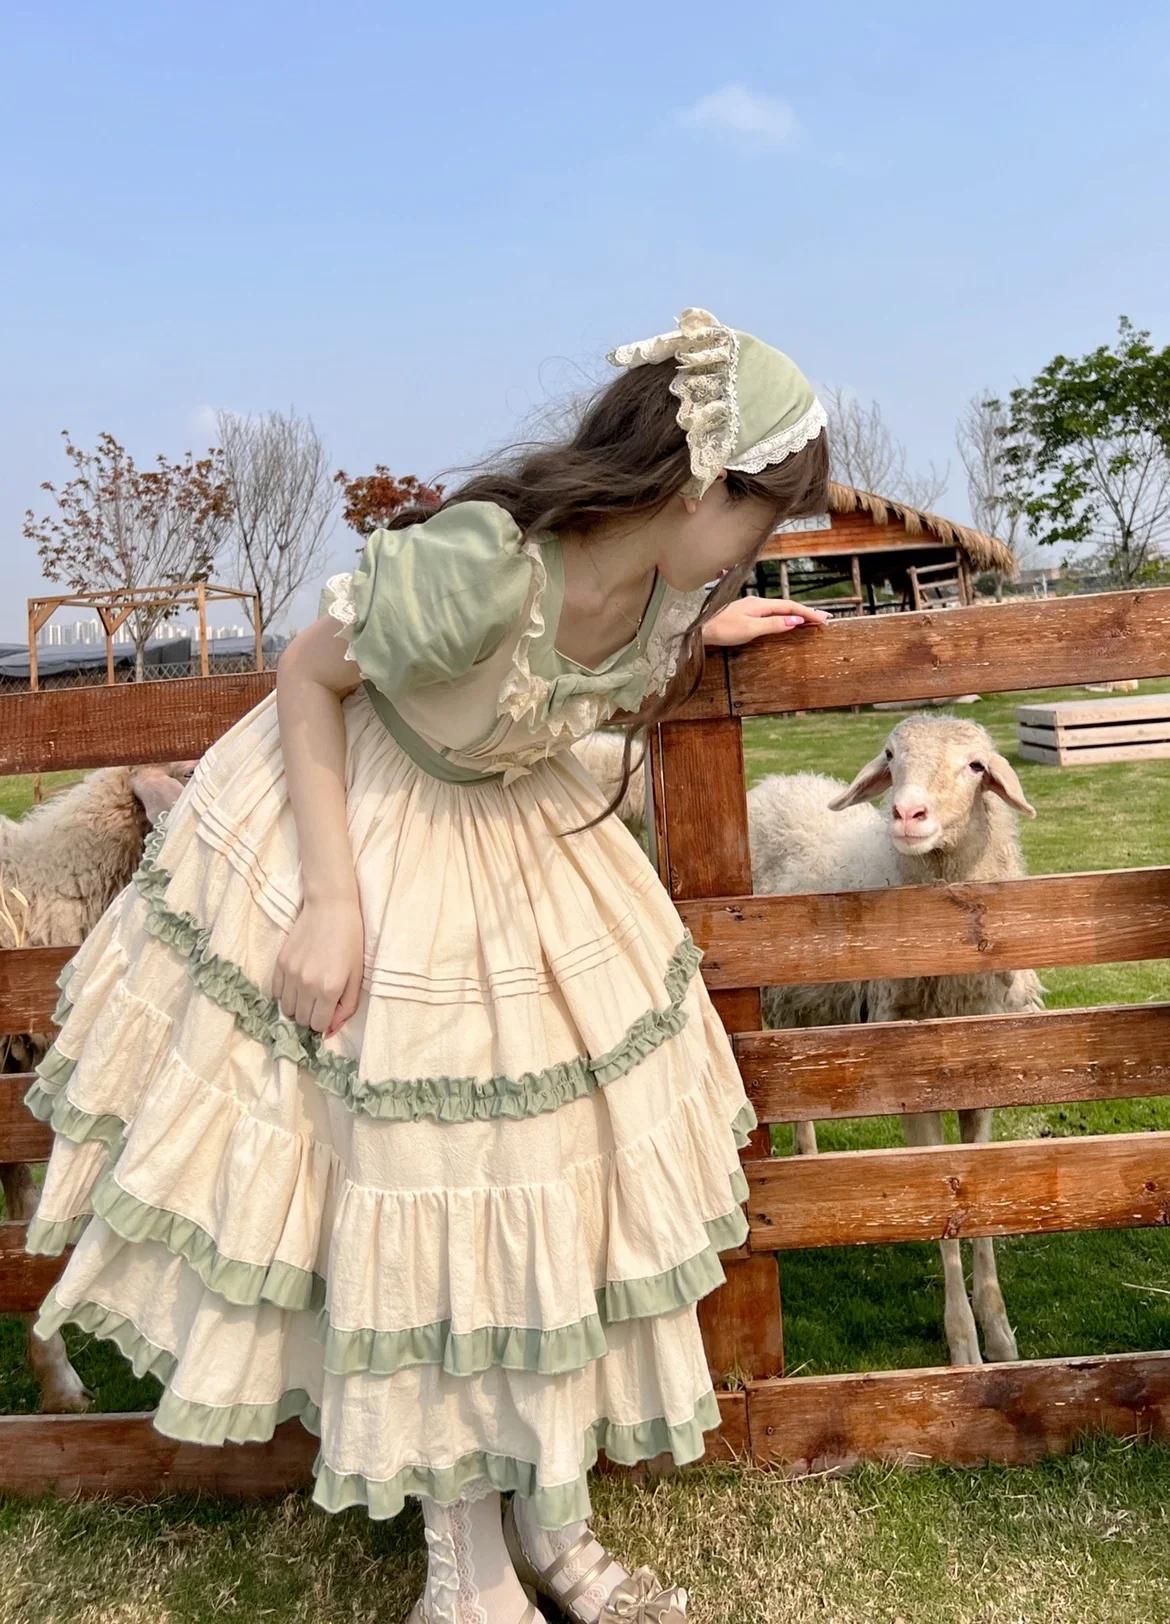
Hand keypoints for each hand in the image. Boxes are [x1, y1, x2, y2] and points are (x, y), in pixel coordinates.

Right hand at [271, 896, 364, 1038]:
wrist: (330, 908)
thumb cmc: (350, 940)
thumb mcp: (358, 975)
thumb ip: (347, 1006)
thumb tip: (331, 1029)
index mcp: (329, 989)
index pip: (318, 1025)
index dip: (325, 1020)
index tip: (329, 1009)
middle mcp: (307, 984)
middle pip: (301, 1020)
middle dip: (311, 1015)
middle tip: (320, 1000)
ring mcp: (290, 974)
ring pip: (286, 1009)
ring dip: (297, 1006)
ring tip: (308, 992)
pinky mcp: (280, 963)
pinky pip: (275, 993)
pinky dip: (285, 994)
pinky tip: (296, 984)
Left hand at [702, 597, 831, 647]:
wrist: (700, 630)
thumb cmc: (722, 629)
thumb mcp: (750, 629)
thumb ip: (773, 625)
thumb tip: (795, 622)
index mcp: (760, 604)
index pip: (791, 607)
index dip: (808, 613)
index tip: (823, 620)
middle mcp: (758, 603)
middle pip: (788, 607)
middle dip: (807, 613)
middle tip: (824, 619)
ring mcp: (752, 608)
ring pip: (780, 610)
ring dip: (797, 615)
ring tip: (811, 620)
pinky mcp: (747, 614)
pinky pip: (772, 614)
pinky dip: (785, 618)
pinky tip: (787, 622)